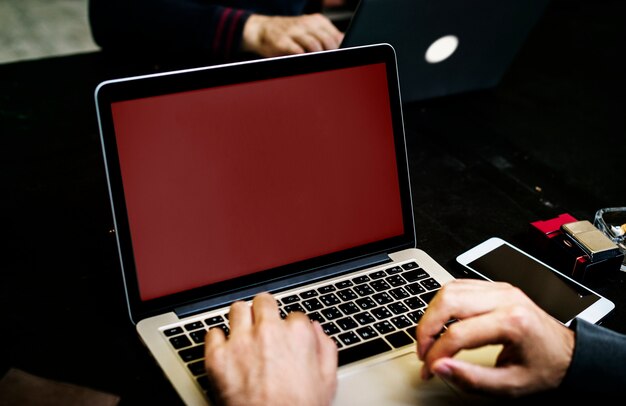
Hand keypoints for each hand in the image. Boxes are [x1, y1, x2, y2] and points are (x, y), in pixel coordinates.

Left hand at [204, 292, 337, 404]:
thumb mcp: (327, 381)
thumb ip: (325, 348)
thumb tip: (317, 331)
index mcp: (297, 333)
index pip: (293, 314)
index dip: (289, 327)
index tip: (285, 336)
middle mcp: (268, 331)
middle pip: (263, 302)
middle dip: (264, 311)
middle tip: (262, 323)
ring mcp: (241, 341)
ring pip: (237, 310)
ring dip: (241, 318)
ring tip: (242, 331)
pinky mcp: (218, 356)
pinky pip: (212, 334)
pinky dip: (216, 340)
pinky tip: (224, 348)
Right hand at [242, 13, 343, 56]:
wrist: (262, 30)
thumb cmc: (290, 34)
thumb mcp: (310, 30)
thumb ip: (327, 36)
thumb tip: (345, 43)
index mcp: (316, 21)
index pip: (335, 36)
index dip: (340, 49)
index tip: (341, 58)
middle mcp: (306, 24)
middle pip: (327, 41)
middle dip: (332, 54)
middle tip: (332, 64)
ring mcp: (293, 31)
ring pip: (314, 45)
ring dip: (319, 57)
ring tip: (320, 64)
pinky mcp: (282, 41)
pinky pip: (296, 50)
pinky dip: (303, 57)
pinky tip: (305, 61)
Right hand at [416, 279, 574, 396]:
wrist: (568, 353)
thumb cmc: (544, 368)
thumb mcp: (510, 385)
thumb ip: (472, 379)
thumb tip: (440, 367)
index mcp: (512, 322)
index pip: (458, 333)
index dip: (437, 353)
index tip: (430, 369)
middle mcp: (505, 299)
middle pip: (449, 301)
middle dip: (426, 328)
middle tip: (423, 351)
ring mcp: (500, 289)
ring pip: (450, 289)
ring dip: (432, 313)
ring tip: (430, 338)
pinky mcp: (495, 286)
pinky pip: (459, 285)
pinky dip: (443, 302)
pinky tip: (441, 320)